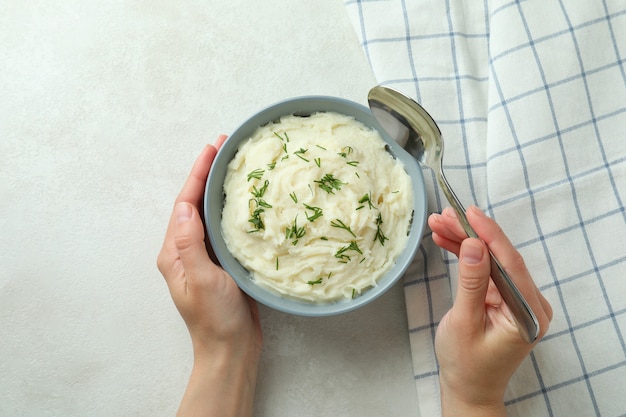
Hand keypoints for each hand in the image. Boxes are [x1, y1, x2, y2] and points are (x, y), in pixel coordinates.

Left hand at [157, 136, 262, 416]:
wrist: (231, 348)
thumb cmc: (215, 319)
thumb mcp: (201, 279)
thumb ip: (191, 243)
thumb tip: (184, 206)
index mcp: (175, 251)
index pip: (184, 203)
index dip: (197, 174)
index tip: (211, 149)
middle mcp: (186, 249)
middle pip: (195, 202)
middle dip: (207, 173)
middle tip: (225, 147)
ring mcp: (204, 255)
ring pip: (210, 212)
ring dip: (219, 187)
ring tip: (235, 164)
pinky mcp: (222, 262)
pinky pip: (224, 226)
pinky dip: (232, 207)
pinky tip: (247, 199)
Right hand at [428, 206, 551, 416]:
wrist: (468, 388)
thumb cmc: (466, 364)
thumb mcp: (465, 322)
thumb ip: (472, 283)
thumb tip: (475, 245)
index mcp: (529, 313)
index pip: (511, 264)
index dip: (490, 235)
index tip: (470, 212)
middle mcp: (528, 303)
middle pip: (500, 257)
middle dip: (471, 234)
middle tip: (444, 215)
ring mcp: (515, 299)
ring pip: (490, 260)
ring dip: (465, 241)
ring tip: (438, 223)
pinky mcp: (502, 298)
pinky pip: (484, 270)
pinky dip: (465, 255)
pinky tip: (446, 240)